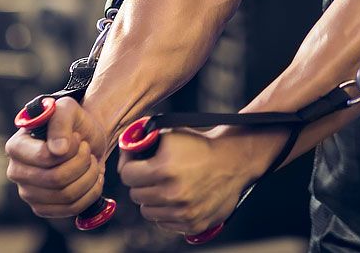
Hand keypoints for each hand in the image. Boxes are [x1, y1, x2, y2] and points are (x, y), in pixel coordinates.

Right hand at [5, 97, 109, 218]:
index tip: (78, 138)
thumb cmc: (73, 122)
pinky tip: (94, 177)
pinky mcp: (43, 208)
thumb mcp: (68, 109)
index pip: (44, 158)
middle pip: (56, 179)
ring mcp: (28, 193)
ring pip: (66, 195)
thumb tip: (57, 150)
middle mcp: (17, 172)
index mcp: (17, 147)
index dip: (70, 150)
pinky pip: (71, 209)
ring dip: (90, 176)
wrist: (86, 139)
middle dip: (82, 163)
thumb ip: (60, 122)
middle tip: (87, 150)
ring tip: (92, 161)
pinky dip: (91, 192)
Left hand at [118, 127, 274, 236]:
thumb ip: (143, 139)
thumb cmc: (201, 145)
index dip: (130, 166)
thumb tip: (125, 147)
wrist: (234, 160)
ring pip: (147, 211)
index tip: (136, 164)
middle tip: (154, 174)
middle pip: (136, 194)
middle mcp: (173, 194)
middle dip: (141, 182)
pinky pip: (164, 223)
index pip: (127, 175)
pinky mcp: (192, 225)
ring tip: (166, 186)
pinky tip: (178, 198)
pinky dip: (167, 212)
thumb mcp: (171, 134)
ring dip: (153, 199)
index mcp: (164, 169)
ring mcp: (183, 212)